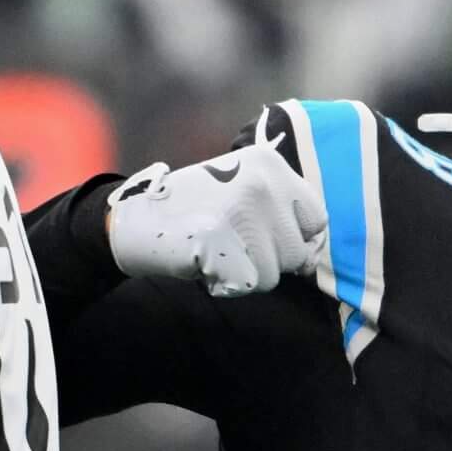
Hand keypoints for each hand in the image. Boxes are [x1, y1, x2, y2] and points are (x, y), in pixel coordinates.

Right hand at [105, 145, 328, 297]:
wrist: (135, 220)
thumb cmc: (194, 210)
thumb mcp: (241, 186)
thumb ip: (279, 207)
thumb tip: (313, 249)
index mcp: (270, 164)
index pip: (316, 219)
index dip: (294, 239)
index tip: (265, 240)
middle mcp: (261, 183)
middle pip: (297, 251)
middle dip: (268, 259)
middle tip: (231, 243)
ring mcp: (241, 212)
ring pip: (274, 272)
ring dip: (247, 273)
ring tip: (216, 250)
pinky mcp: (219, 241)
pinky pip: (250, 285)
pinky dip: (227, 284)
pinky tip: (204, 263)